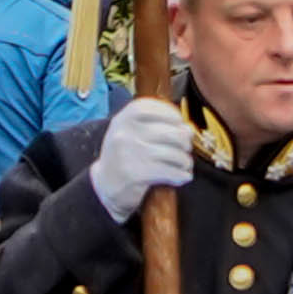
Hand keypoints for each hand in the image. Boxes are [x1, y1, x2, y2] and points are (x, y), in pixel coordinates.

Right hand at [86, 97, 195, 216]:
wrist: (104, 185)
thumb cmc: (124, 156)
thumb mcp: (130, 133)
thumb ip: (155, 126)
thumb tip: (188, 129)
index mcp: (123, 119)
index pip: (152, 108)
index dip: (171, 114)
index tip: (180, 122)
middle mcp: (125, 133)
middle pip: (169, 132)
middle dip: (184, 141)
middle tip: (186, 147)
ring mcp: (129, 154)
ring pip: (172, 154)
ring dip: (184, 161)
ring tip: (184, 164)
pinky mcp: (135, 174)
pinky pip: (169, 172)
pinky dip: (181, 175)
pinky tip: (182, 176)